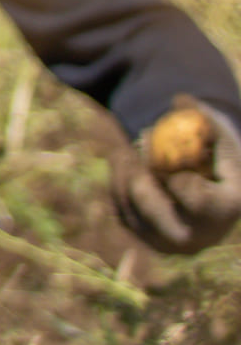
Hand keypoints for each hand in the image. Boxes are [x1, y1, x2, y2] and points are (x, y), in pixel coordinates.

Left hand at [115, 101, 240, 255]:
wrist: (209, 192)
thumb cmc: (215, 155)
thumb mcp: (216, 135)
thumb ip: (202, 118)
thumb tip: (180, 100)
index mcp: (225, 211)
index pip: (194, 197)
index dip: (171, 169)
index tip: (157, 142)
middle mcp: (198, 237)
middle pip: (151, 206)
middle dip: (137, 170)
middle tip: (133, 145)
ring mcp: (168, 244)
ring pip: (129, 205)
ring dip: (125, 170)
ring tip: (132, 147)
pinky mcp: (145, 240)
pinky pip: (119, 207)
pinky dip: (120, 183)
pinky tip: (128, 163)